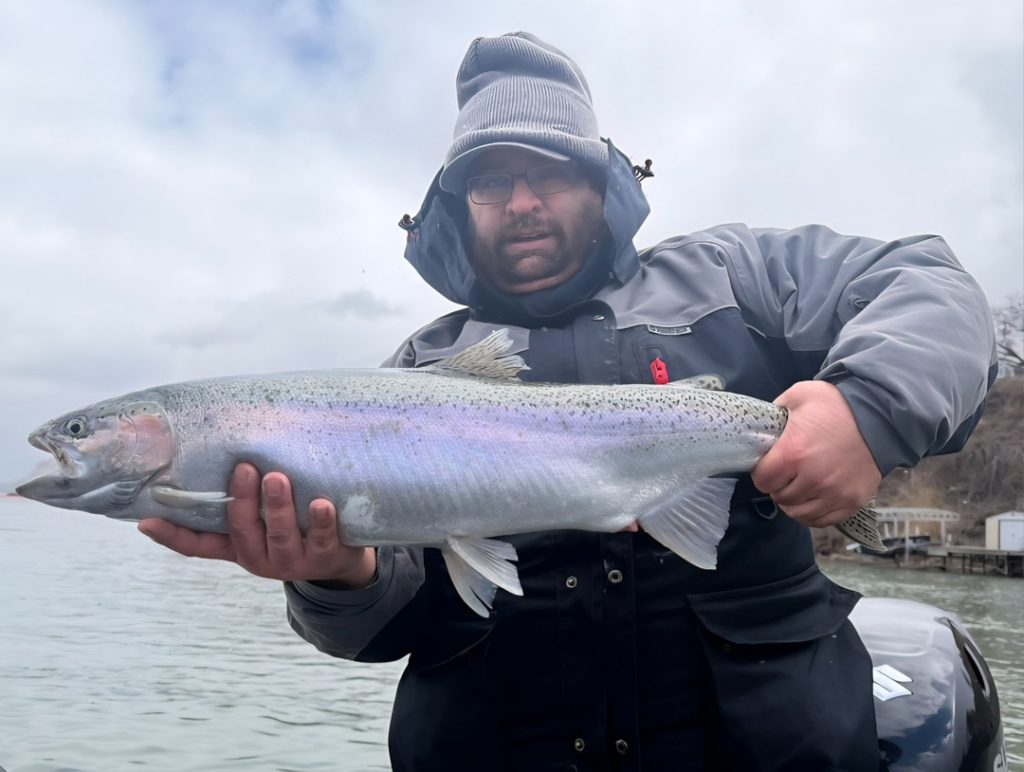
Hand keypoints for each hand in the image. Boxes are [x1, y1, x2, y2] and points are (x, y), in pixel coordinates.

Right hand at [138, 463, 376, 587]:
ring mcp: (295, 559)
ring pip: (282, 535)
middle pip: (244, 532)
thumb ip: (242, 499)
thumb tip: (214, 452)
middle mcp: (262, 557)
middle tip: (246, 469)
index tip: (148, 519)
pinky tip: (322, 504)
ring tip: (277, 479)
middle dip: (243, 501)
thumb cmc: (294, 527)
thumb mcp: (264, 518)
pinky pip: (323, 539)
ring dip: (278, 507)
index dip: (173, 536)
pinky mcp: (328, 556)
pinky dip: (321, 521)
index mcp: (239, 547)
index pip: (199, 545)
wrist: (341, 559)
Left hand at [751, 380, 880, 527]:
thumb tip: (763, 429)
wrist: (881, 415)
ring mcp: (835, 493)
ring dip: (794, 501)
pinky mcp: (853, 501)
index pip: (762, 480)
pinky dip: (813, 513)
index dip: (762, 472)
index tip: (769, 465)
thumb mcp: (798, 396)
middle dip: (778, 486)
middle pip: (780, 498)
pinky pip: (822, 520)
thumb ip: (775, 412)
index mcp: (794, 453)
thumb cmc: (836, 404)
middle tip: (785, 474)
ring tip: (798, 486)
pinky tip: (812, 499)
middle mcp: (813, 479)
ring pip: (798, 513)